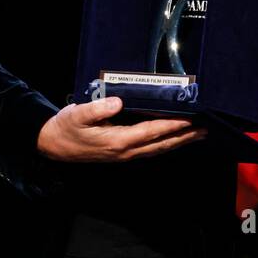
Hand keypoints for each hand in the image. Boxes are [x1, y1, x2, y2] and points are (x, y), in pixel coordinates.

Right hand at [36, 95, 205, 162]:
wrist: (52, 145)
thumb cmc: (66, 128)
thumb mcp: (77, 114)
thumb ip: (98, 108)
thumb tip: (118, 102)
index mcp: (117, 140)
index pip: (151, 131)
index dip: (172, 125)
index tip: (190, 119)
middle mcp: (125, 151)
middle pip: (161, 144)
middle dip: (184, 137)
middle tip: (205, 129)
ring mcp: (125, 155)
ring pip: (158, 149)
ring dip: (179, 142)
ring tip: (198, 135)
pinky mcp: (123, 154)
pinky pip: (150, 150)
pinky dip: (166, 144)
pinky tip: (175, 140)